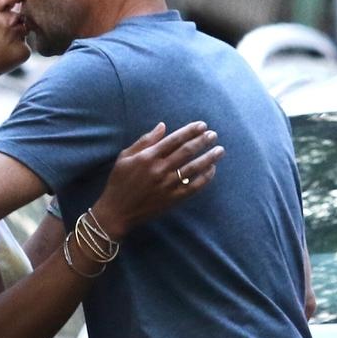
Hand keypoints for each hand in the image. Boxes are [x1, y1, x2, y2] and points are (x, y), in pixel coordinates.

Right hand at [92, 121, 223, 238]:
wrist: (117, 212)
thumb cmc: (119, 182)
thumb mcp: (125, 157)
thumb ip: (144, 141)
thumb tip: (163, 126)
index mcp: (148, 157)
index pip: (174, 139)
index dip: (190, 131)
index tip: (202, 125)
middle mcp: (159, 169)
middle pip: (187, 151)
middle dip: (203, 141)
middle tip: (214, 134)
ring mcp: (167, 185)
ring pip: (194, 168)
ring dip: (209, 158)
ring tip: (220, 150)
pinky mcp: (172, 199)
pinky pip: (193, 187)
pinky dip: (205, 178)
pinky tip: (212, 170)